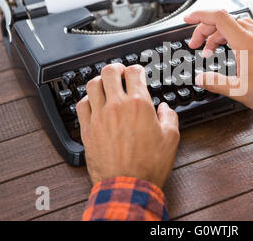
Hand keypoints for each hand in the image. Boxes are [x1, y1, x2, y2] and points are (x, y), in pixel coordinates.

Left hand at [76, 63, 179, 188]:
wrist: (128, 185)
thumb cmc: (148, 165)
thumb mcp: (171, 139)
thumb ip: (170, 117)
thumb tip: (164, 109)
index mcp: (139, 104)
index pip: (134, 72)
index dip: (137, 69)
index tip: (137, 72)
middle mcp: (116, 106)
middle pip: (109, 72)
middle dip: (116, 68)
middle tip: (120, 72)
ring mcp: (99, 117)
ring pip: (92, 85)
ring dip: (100, 81)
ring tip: (106, 84)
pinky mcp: (87, 129)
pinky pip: (81, 105)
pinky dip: (87, 99)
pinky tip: (93, 103)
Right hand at [184, 10, 252, 111]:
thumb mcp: (240, 91)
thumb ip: (216, 83)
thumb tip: (200, 79)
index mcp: (247, 42)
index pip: (218, 17)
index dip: (199, 16)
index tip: (187, 19)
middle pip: (223, 20)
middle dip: (205, 30)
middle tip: (196, 45)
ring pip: (234, 23)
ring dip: (218, 33)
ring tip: (210, 51)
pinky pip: (245, 28)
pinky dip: (231, 34)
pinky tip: (229, 48)